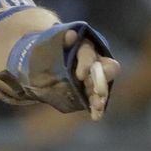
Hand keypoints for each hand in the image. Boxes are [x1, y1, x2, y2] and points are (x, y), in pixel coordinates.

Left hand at [0, 20, 119, 116]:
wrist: (43, 62)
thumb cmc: (48, 49)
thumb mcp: (50, 43)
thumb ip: (60, 40)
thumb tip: (72, 34)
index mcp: (85, 46)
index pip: (89, 53)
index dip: (87, 64)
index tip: (80, 76)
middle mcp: (95, 61)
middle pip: (107, 68)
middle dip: (101, 81)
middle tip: (96, 92)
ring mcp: (95, 77)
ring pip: (104, 85)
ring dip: (101, 97)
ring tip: (97, 107)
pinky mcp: (91, 91)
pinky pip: (97, 99)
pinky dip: (97, 108)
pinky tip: (95, 116)